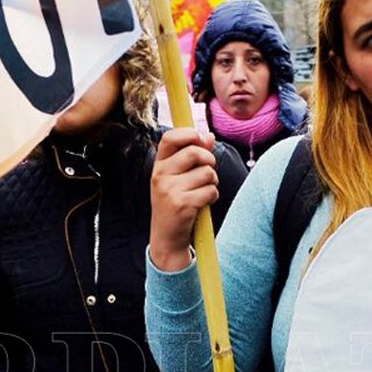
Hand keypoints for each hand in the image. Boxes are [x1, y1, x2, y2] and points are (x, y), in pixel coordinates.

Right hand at [150, 128, 218, 271]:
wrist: (167, 238)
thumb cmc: (176, 204)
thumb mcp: (178, 178)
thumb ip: (193, 156)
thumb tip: (208, 135)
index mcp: (159, 166)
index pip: (170, 137)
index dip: (189, 133)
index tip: (202, 140)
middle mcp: (160, 175)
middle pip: (194, 152)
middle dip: (209, 161)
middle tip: (208, 172)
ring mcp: (169, 190)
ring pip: (207, 172)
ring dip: (213, 182)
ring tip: (203, 192)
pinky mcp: (182, 204)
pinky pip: (210, 190)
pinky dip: (212, 197)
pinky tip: (203, 204)